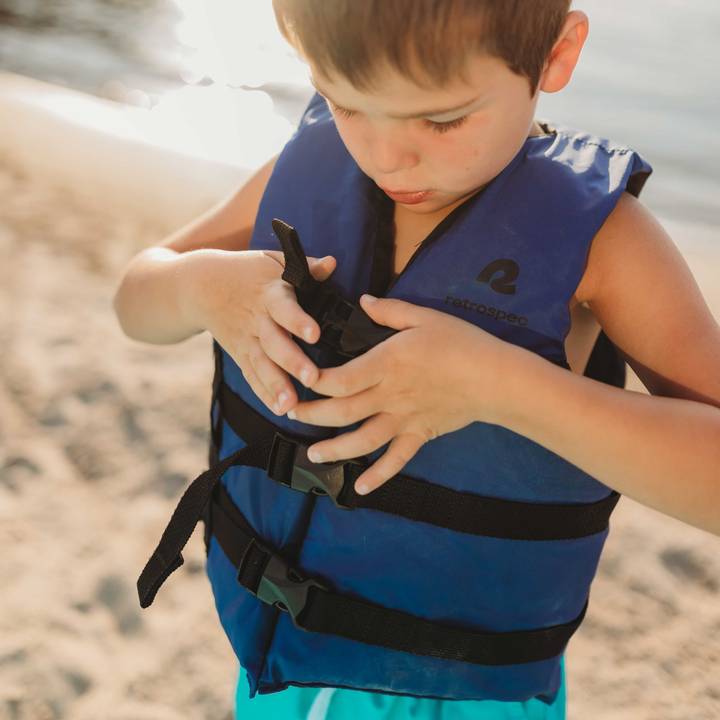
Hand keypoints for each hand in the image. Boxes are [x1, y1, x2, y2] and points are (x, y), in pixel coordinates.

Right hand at [178, 248, 335, 414]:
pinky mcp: (240, 354)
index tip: (314, 334)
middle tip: (312, 378)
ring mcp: (246, 340)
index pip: (284, 308)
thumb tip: (332, 263)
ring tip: (292, 404)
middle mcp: (257, 320)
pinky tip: (279, 410)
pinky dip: (264, 393)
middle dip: (292, 361)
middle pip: (274, 343)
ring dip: (276, 385)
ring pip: (261, 365)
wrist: (199, 285)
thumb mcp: (273, 261)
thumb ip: (305, 266)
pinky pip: (252, 376)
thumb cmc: (246, 271)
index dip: (298, 321)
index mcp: (269, 294)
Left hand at [288, 294, 511, 494]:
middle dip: (312, 414)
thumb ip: (389, 311)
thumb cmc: (461, 343)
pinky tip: (360, 487)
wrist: (494, 378)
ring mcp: (403, 419)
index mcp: (386, 364)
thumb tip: (363, 301)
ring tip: (313, 454)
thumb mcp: (424, 317)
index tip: (298, 379)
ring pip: (362, 439)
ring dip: (335, 449)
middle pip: (342, 410)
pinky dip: (378, 475)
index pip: (340, 378)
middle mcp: (389, 395)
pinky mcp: (419, 434)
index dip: (314, 381)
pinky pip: (396, 459)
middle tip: (291, 414)